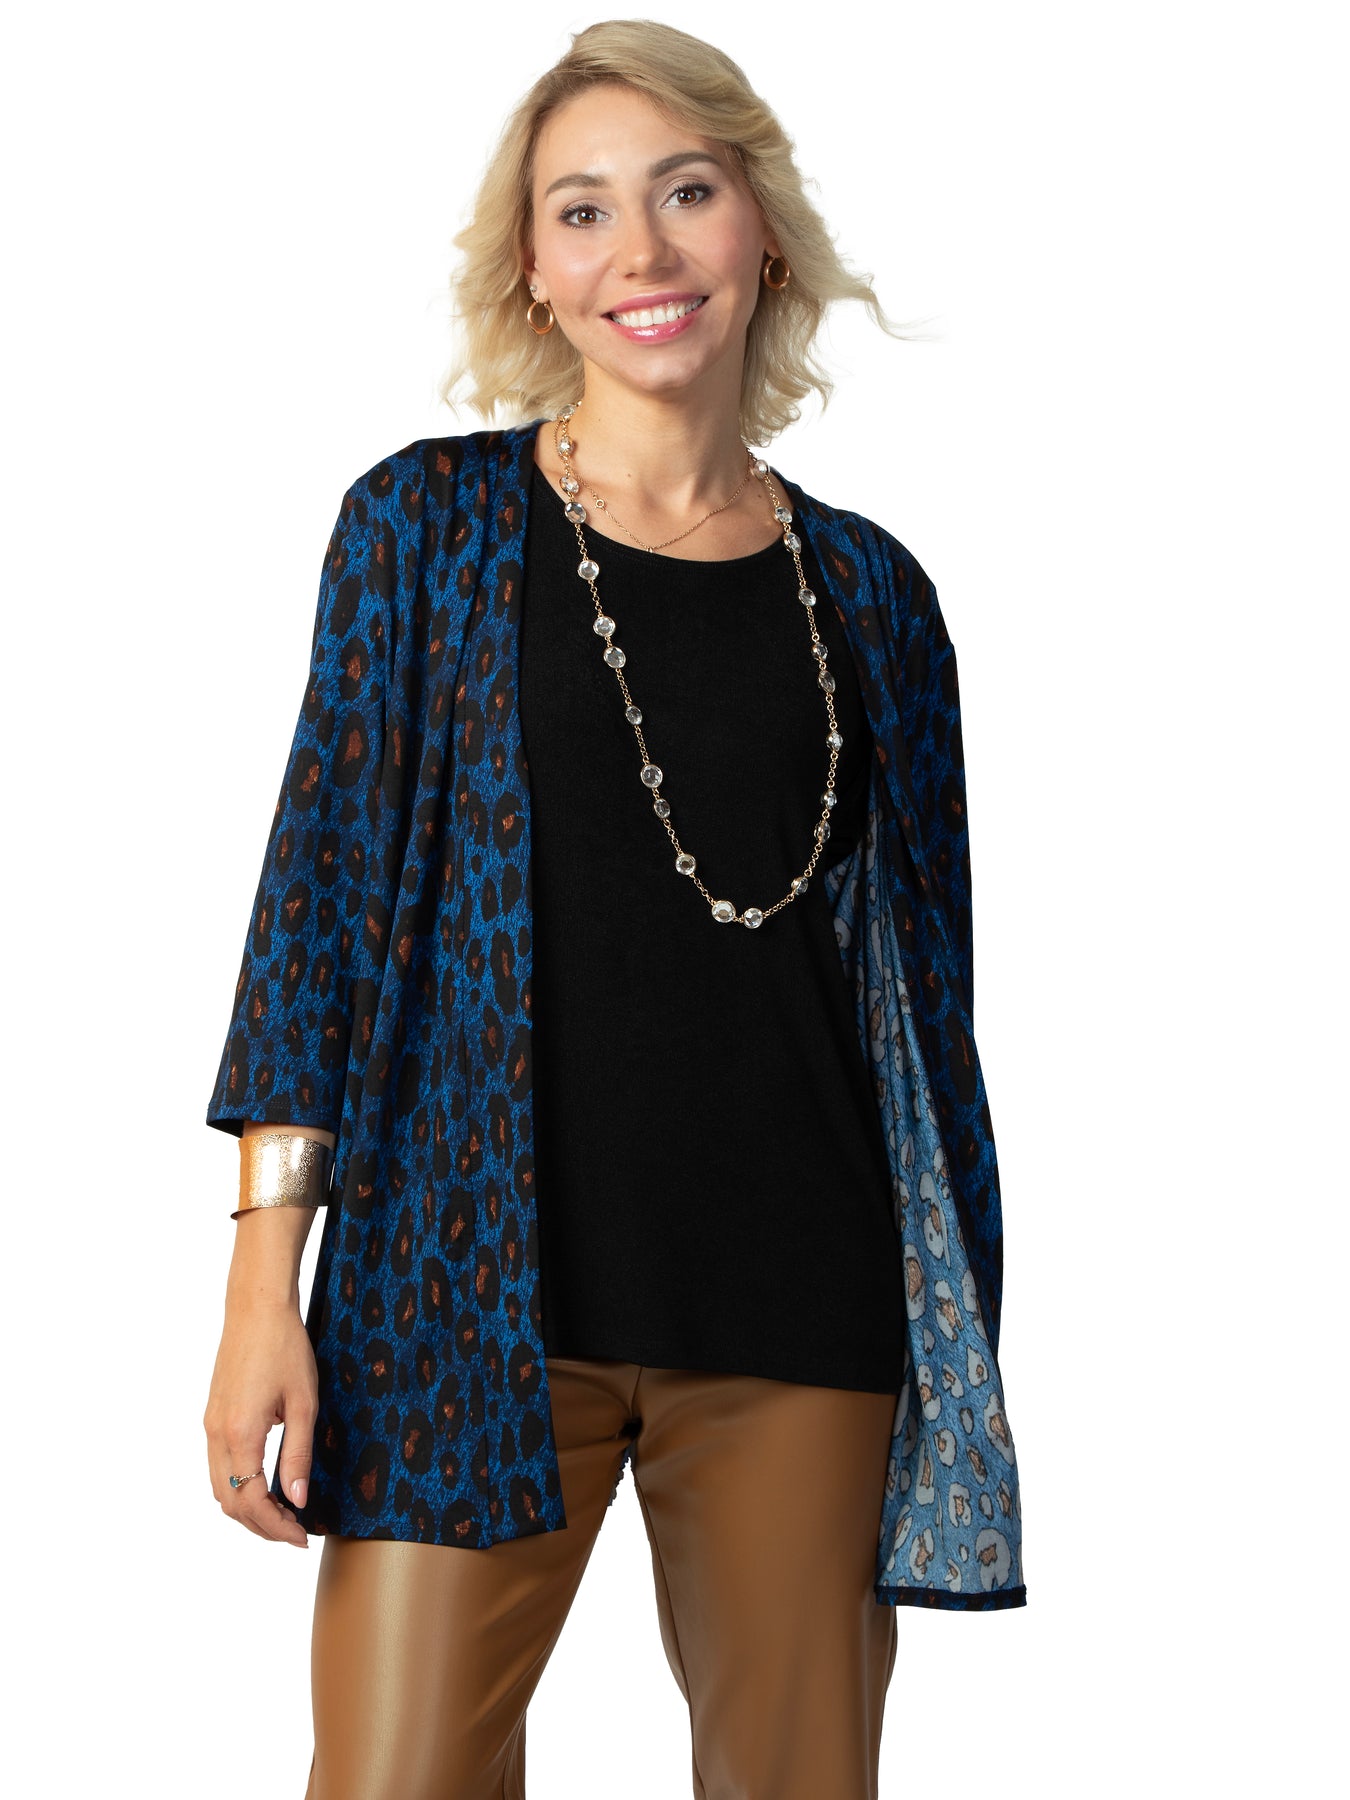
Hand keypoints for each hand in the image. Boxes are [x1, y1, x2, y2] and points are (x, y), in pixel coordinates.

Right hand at [204, 1291, 317, 1547]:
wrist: (256, 1309)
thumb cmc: (285, 1348)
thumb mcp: (304, 1403)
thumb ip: (298, 1454)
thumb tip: (297, 1500)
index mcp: (240, 1433)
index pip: (250, 1501)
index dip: (275, 1527)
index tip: (301, 1538)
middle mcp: (217, 1434)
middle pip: (229, 1502)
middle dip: (260, 1526)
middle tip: (295, 1533)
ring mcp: (210, 1425)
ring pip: (219, 1487)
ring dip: (247, 1509)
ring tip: (283, 1514)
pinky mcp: (212, 1415)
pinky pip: (218, 1466)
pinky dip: (237, 1486)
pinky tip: (265, 1484)